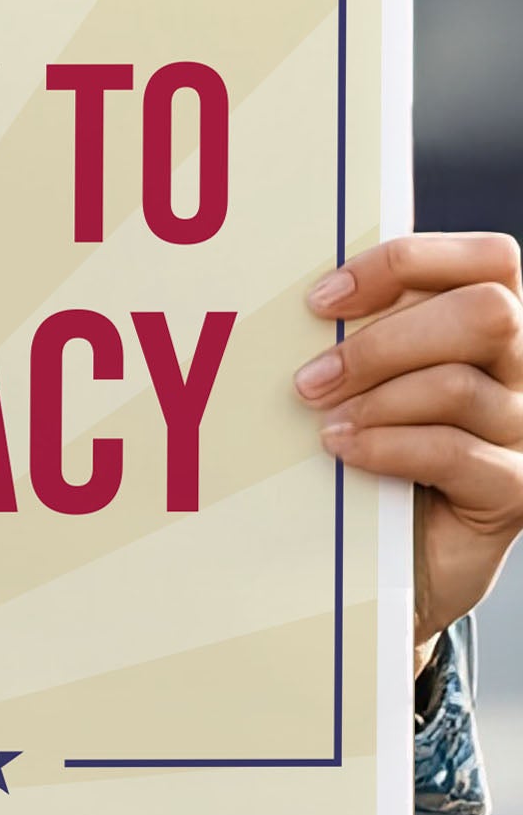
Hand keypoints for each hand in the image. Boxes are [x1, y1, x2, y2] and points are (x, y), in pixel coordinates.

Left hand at [299, 232, 522, 658]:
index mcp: (494, 326)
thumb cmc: (374, 444)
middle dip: (383, 341)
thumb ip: (363, 333)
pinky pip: (455, 451)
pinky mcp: (513, 490)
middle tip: (312, 378)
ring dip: (374, 400)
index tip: (322, 299)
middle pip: (486, 314)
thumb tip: (312, 303)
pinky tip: (344, 450)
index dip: (408, 263)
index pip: (489, 259)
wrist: (395, 554)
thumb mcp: (369, 379)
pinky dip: (387, 446)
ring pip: (458, 385)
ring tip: (323, 422)